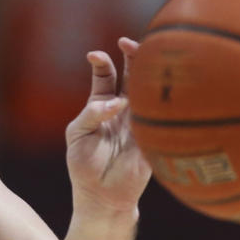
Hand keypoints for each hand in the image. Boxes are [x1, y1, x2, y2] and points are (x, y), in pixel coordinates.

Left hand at [65, 37, 151, 213]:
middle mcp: (126, 107)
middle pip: (134, 74)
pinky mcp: (155, 136)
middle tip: (128, 43)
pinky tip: (160, 93)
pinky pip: (162, 117)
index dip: (102, 61)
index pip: (106, 74)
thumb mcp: (78, 134)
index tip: (94, 55)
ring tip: (147, 60)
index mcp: (104, 103)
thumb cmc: (85, 165)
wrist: (101, 196)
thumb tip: (115, 102)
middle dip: (133, 56)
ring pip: (151, 90)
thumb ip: (91, 114)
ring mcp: (142, 120)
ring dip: (150, 75)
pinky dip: (162, 105)